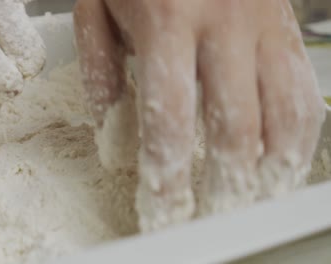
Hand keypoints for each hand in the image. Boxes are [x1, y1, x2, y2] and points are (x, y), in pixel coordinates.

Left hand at [74, 0, 325, 231]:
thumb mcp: (98, 9)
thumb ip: (103, 74)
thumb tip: (114, 139)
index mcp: (166, 19)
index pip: (170, 117)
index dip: (169, 174)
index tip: (163, 207)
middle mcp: (223, 24)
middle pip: (234, 126)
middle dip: (221, 183)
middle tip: (209, 216)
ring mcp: (264, 24)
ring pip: (284, 113)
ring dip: (268, 169)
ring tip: (249, 200)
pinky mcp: (287, 26)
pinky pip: (305, 89)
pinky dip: (298, 136)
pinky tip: (281, 162)